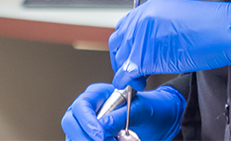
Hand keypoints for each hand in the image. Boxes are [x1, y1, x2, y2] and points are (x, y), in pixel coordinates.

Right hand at [61, 83, 185, 140]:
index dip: (87, 122)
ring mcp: (87, 125)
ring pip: (73, 136)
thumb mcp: (141, 109)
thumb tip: (102, 125)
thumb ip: (120, 116)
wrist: (160, 120)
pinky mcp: (91, 137)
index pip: (81, 106)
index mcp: (97, 95)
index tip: (100, 136)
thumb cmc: (151, 109)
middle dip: (82, 136)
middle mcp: (88, 109)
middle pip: (70, 122)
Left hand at [109, 0, 230, 89]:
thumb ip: (157, 30)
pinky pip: (128, 71)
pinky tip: (137, 86)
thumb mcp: (176, 22)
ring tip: (139, 80)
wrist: (226, 30)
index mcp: (150, 7)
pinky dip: (128, 81)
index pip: (125, 26)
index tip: (131, 56)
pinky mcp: (147, 55)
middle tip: (132, 71)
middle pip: (119, 41)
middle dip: (123, 58)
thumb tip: (147, 48)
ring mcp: (143, 35)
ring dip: (126, 71)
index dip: (127, 45)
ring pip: (122, 57)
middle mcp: (142, 18)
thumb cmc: (211, 28)